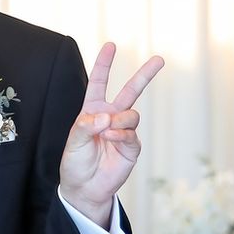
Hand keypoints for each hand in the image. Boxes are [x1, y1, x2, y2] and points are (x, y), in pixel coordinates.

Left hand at [58, 42, 163, 225]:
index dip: (104, 64)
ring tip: (107, 131)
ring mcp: (123, 131)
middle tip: (160, 59)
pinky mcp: (132, 147)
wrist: (84, 188)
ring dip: (120, 120)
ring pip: (132, 114)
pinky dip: (121, 134)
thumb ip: (86, 126)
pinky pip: (132, 134)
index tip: (111, 45)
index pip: (99, 82)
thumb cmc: (75, 163)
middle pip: (130, 91)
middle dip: (145, 75)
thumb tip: (106, 116)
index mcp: (92, 110)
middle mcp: (110, 117)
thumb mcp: (73, 142)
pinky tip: (111, 138)